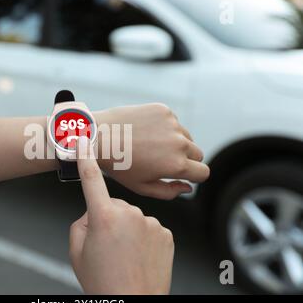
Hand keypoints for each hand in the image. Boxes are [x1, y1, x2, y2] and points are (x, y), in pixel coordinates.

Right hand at [70, 137, 173, 294]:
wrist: (132, 302)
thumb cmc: (102, 280)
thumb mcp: (78, 250)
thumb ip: (82, 222)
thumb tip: (93, 212)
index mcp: (103, 216)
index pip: (91, 180)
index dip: (86, 159)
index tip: (84, 141)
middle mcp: (129, 214)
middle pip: (114, 206)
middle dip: (109, 219)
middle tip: (107, 244)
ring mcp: (151, 223)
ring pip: (133, 217)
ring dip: (128, 230)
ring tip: (124, 254)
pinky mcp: (166, 233)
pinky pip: (150, 228)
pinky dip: (144, 238)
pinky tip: (139, 255)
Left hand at [95, 103, 209, 199]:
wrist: (99, 137)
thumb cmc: (118, 166)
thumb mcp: (142, 187)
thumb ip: (169, 192)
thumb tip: (188, 187)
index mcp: (176, 165)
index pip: (203, 172)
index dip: (194, 176)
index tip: (182, 174)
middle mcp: (179, 143)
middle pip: (198, 153)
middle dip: (186, 159)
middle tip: (163, 160)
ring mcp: (172, 124)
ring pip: (186, 137)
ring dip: (175, 142)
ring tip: (150, 146)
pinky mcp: (164, 110)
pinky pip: (173, 122)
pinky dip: (165, 128)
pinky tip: (145, 132)